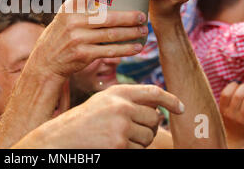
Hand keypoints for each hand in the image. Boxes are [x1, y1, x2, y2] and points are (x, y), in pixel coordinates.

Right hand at [15, 84, 183, 148]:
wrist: (62, 138)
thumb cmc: (84, 121)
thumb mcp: (104, 102)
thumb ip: (127, 100)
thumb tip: (158, 108)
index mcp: (117, 92)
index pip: (153, 92)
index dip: (171, 99)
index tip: (181, 108)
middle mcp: (121, 105)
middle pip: (154, 118)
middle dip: (149, 127)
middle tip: (132, 131)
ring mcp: (121, 125)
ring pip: (148, 136)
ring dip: (139, 141)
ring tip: (118, 138)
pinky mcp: (119, 144)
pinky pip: (139, 150)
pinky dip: (131, 151)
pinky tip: (114, 146)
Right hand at [28, 0, 148, 78]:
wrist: (46, 61)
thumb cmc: (61, 34)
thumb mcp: (65, 16)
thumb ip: (81, 5)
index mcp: (69, 9)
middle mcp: (73, 22)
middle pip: (106, 17)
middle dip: (129, 17)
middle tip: (143, 15)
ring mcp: (78, 39)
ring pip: (111, 35)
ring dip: (131, 33)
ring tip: (144, 30)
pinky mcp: (83, 55)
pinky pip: (109, 51)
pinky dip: (125, 49)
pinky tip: (137, 47)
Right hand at [220, 82, 243, 147]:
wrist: (235, 138)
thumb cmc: (230, 119)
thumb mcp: (224, 110)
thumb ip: (228, 98)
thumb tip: (236, 82)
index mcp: (222, 109)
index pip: (225, 94)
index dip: (232, 85)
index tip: (236, 83)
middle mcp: (231, 115)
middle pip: (238, 95)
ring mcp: (241, 120)